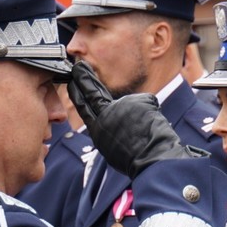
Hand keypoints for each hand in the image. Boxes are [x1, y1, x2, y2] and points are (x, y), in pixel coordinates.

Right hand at [67, 60, 204, 176]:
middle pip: (93, 93)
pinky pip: (148, 104)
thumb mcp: (114, 148)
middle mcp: (104, 117)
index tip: (72, 83)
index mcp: (97, 132)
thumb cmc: (136, 161)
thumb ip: (111, 129)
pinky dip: (154, 114)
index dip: (78, 95)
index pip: (84, 109)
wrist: (152, 160)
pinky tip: (154, 126)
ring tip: (146, 133)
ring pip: (132, 105)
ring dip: (142, 118)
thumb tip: (118, 120)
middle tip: (79, 65)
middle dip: (85, 79)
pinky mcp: (136, 101)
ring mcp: (119, 107)